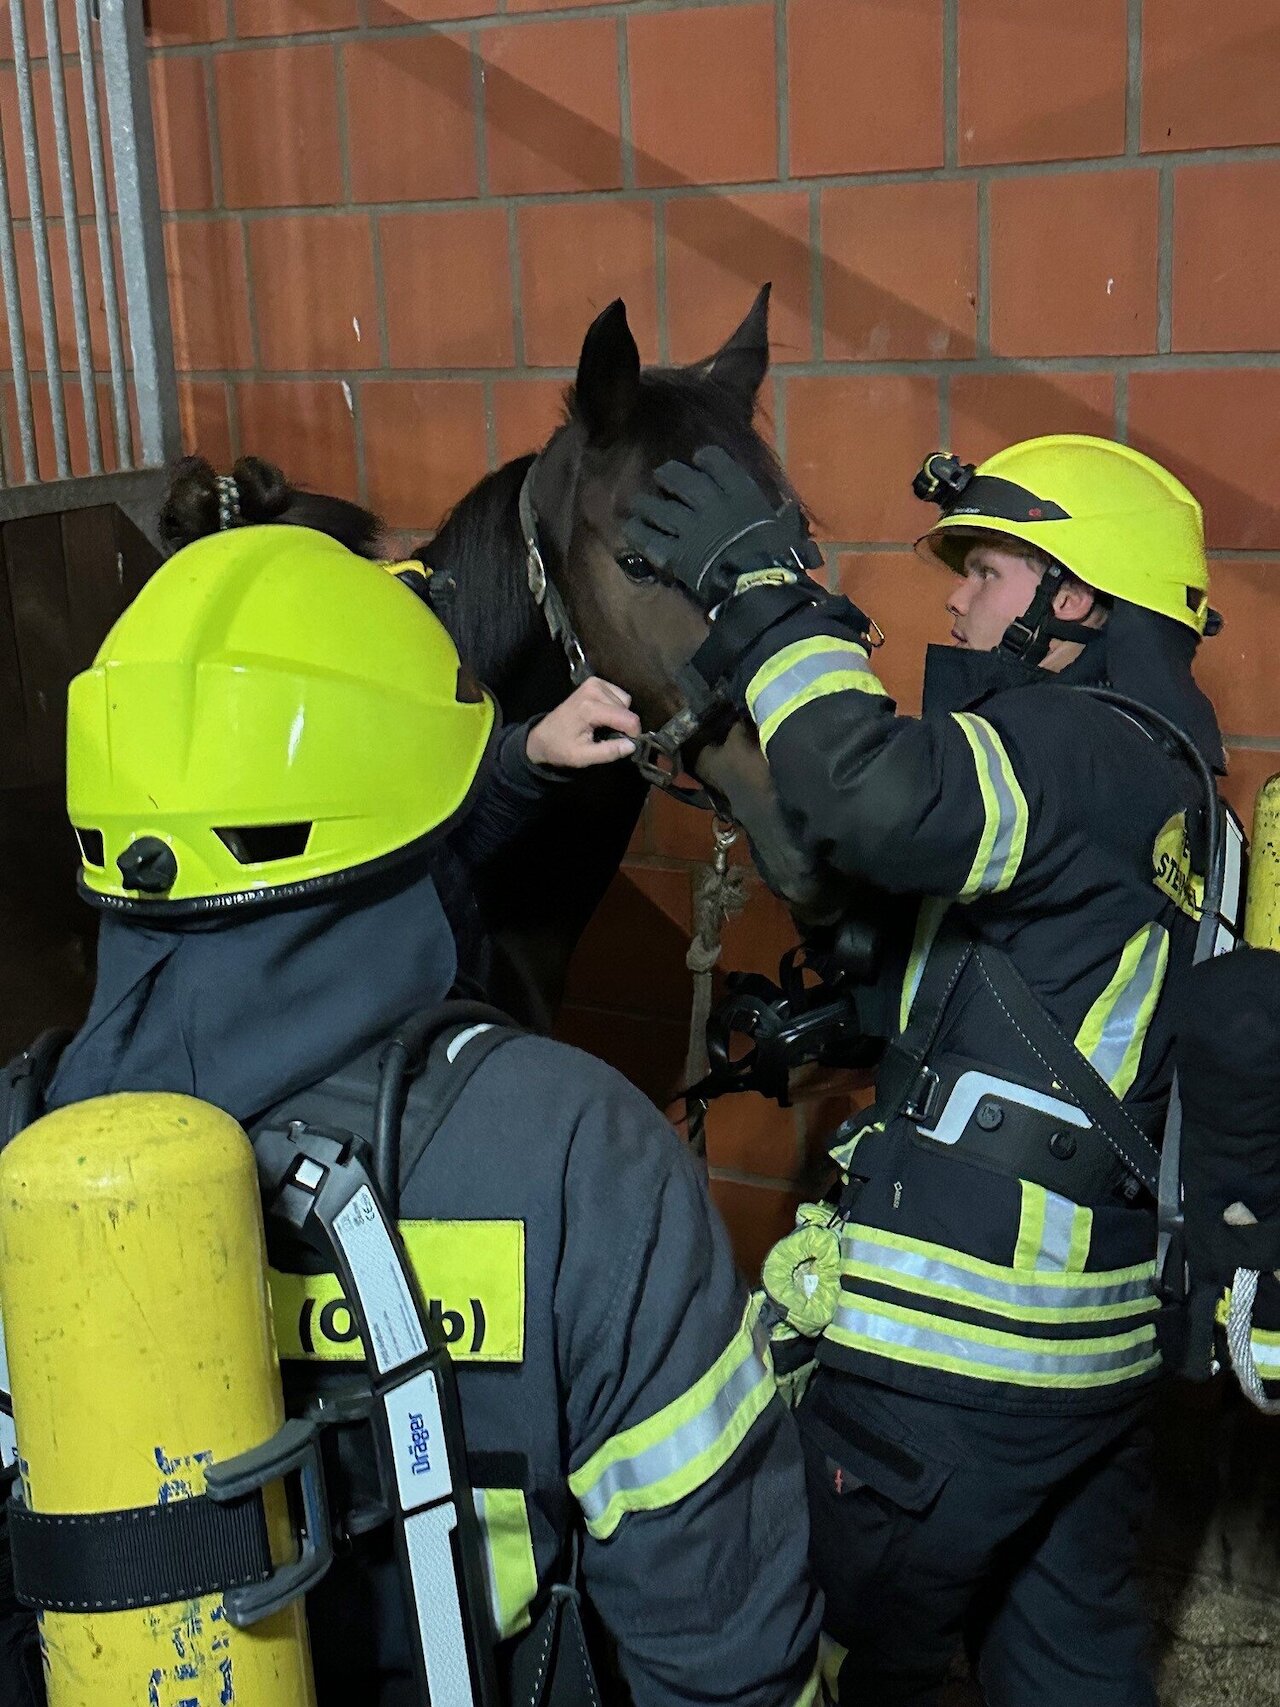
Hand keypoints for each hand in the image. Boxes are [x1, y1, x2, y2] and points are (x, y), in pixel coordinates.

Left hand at [525, 677, 641, 768]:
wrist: (543, 737)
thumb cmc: (561, 748)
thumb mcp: (583, 757)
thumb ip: (609, 752)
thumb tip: (632, 745)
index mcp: (590, 708)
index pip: (628, 718)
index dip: (633, 734)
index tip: (627, 745)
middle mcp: (593, 690)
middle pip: (627, 709)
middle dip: (624, 725)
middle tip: (608, 737)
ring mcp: (594, 683)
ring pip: (625, 701)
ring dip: (619, 716)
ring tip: (602, 726)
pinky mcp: (595, 682)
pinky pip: (618, 694)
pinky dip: (615, 706)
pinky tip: (602, 715)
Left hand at [623, 445, 822, 609]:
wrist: (757, 580)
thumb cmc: (778, 554)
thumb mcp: (785, 528)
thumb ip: (781, 517)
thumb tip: (788, 513)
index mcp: (738, 491)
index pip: (715, 461)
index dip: (705, 458)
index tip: (699, 459)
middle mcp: (708, 502)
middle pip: (679, 479)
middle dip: (668, 475)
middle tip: (661, 476)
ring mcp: (688, 527)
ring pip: (657, 508)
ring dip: (646, 504)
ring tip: (639, 504)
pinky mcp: (675, 552)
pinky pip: (649, 538)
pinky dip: (638, 533)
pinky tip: (631, 529)